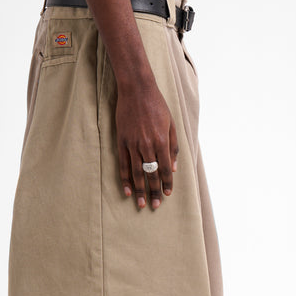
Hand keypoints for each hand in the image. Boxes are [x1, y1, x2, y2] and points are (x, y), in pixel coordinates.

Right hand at [115, 80, 178, 209]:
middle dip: (154, 191)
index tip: (166, 195)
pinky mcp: (122, 142)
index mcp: (162, 141)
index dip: (166, 183)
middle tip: (154, 205)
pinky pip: (123, 165)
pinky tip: (127, 191)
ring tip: (141, 203)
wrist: (137, 90)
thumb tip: (173, 168)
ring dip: (140, 190)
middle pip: (151, 174)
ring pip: (136, 173)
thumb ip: (173, 147)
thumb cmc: (157, 105)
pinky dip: (125, 179)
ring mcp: (133, 144)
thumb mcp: (171, 124)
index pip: (165, 168)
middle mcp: (148, 145)